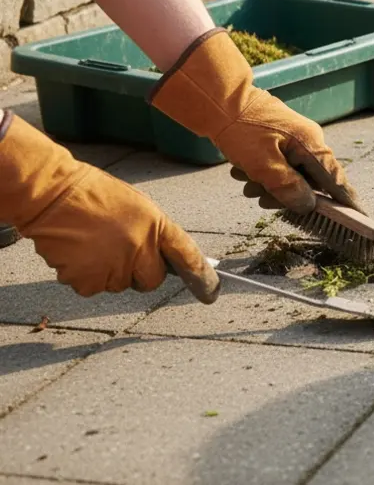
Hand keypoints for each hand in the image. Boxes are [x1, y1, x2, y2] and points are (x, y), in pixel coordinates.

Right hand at [0, 111, 219, 301]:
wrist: (52, 193)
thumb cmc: (93, 194)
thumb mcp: (136, 206)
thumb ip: (152, 232)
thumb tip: (160, 255)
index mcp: (156, 225)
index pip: (187, 254)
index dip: (201, 275)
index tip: (210, 292)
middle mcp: (141, 248)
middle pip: (151, 280)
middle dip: (140, 274)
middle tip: (119, 254)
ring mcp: (115, 266)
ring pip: (118, 285)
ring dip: (108, 273)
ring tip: (92, 244)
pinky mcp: (88, 279)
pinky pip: (92, 287)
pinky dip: (84, 276)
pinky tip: (77, 252)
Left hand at [148, 28, 363, 213]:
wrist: (218, 99)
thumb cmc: (240, 129)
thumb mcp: (262, 164)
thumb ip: (288, 188)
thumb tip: (308, 205)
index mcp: (311, 145)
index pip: (335, 180)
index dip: (347, 201)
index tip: (361, 217)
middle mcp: (309, 141)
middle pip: (309, 181)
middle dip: (285, 193)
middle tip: (260, 197)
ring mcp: (294, 139)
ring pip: (291, 175)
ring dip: (269, 184)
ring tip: (246, 180)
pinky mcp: (280, 138)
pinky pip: (279, 165)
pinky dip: (263, 173)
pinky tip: (244, 170)